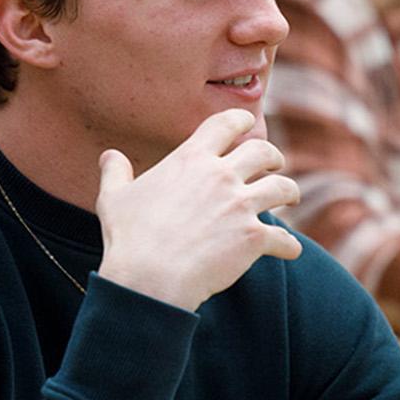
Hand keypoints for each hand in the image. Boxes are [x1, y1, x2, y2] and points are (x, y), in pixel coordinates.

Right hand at [95, 109, 302, 310]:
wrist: (149, 279)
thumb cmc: (129, 239)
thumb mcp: (114, 199)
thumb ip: (115, 173)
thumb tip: (109, 156)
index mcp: (190, 159)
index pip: (226, 124)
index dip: (240, 121)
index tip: (246, 125)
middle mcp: (221, 176)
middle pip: (263, 151)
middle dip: (273, 156)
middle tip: (274, 165)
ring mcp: (240, 206)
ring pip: (283, 188)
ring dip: (289, 192)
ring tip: (289, 198)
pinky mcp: (253, 238)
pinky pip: (284, 238)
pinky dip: (289, 245)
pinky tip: (289, 250)